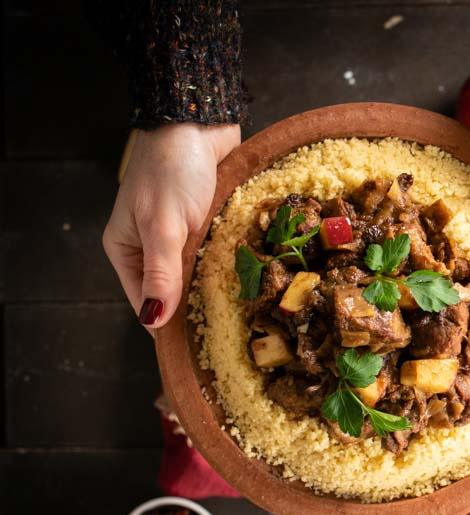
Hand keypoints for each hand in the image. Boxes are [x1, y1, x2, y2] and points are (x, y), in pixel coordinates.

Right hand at [103, 122, 239, 328]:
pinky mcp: (208, 222)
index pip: (146, 303)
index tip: (199, 346)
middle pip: (174, 292)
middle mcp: (152, 246)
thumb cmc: (173, 169)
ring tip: (245, 311)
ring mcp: (182, 234)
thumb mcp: (163, 225)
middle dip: (197, 308)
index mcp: (127, 250)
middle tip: (230, 331)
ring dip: (218, 286)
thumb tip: (153, 320)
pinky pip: (218, 253)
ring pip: (200, 274)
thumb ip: (161, 272)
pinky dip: (231, 264)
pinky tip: (251, 278)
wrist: (198, 121)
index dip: (169, 326)